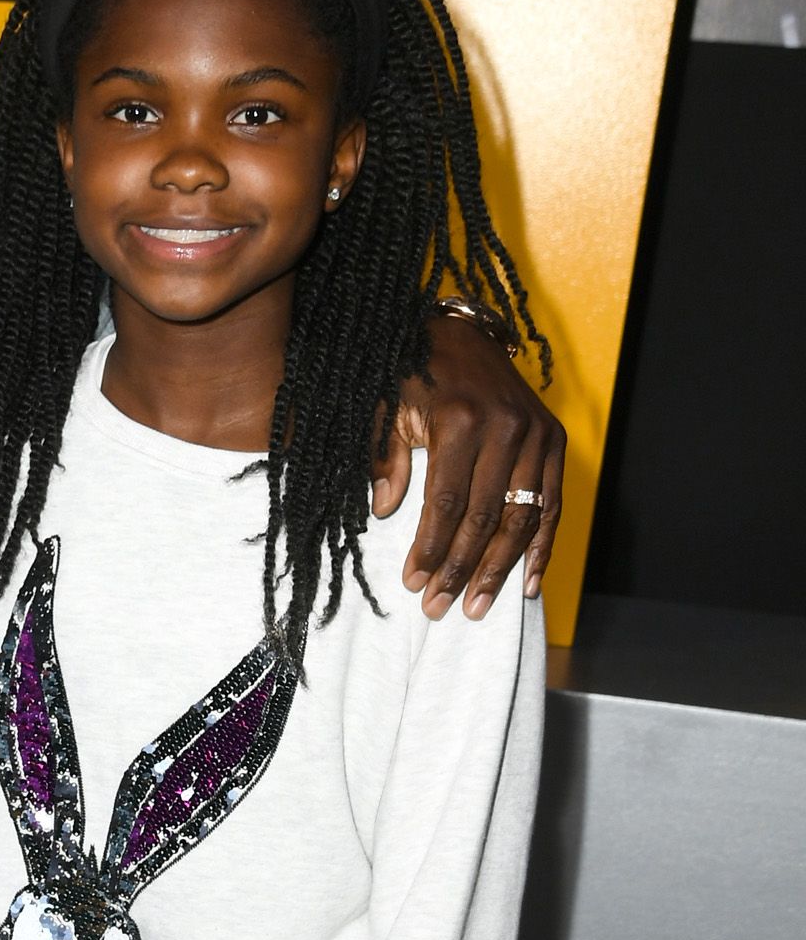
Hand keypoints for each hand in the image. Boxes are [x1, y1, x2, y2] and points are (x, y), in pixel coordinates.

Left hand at [373, 312, 564, 619]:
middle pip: (486, 516)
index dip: (432, 548)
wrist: (459, 332)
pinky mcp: (554, 437)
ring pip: (522, 516)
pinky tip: (528, 583)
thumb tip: (384, 511)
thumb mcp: (385, 408)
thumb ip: (384, 459)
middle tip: (440, 607)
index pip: (447, 502)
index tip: (415, 584)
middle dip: (461, 568)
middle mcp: (506, 426)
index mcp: (460, 419)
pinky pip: (552, 503)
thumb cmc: (411, 374)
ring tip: (477, 606)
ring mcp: (536, 432)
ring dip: (500, 568)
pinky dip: (541, 546)